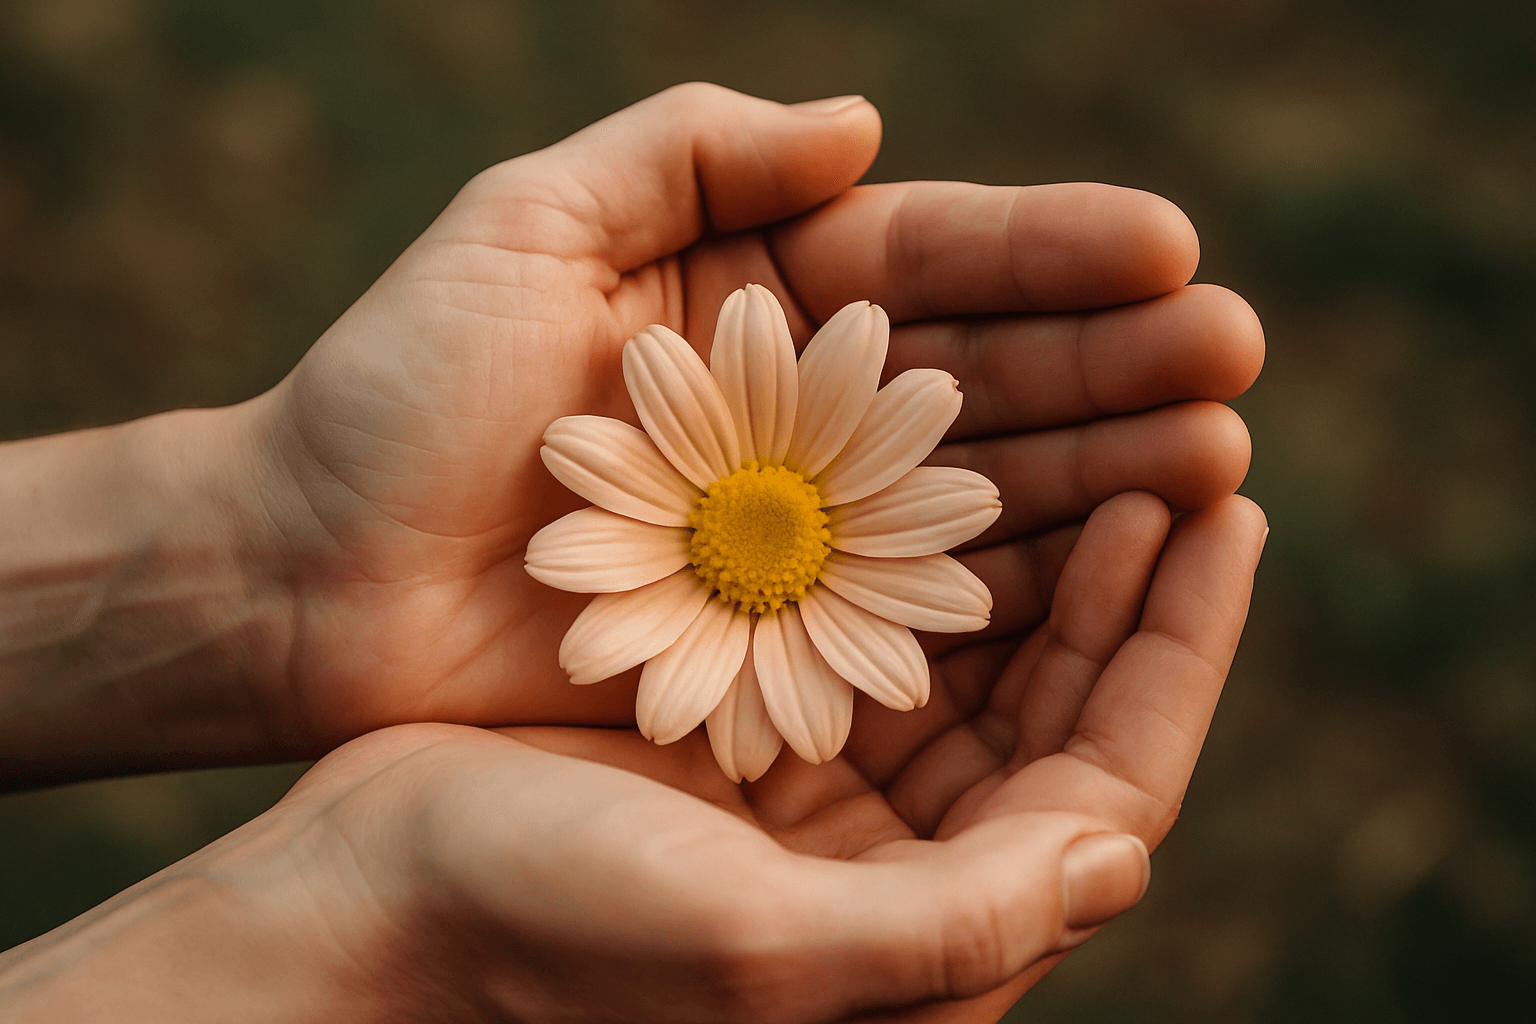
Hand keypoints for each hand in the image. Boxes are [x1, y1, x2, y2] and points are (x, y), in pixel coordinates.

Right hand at [0, 491, 1263, 1021]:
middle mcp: (895, 879)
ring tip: (1086, 453)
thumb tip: (1121, 857)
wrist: (371, 902)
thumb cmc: (547, 931)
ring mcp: (827, 809)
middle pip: (1060, 721)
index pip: (1108, 791)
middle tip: (1174, 455)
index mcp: (923, 943)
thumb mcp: (762, 947)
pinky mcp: (757, 748)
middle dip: (1127, 592)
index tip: (1226, 515)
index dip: (1178, 653)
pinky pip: (882, 640)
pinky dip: (927, 563)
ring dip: (1038, 562)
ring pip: (979, 669)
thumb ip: (953, 923)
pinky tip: (945, 481)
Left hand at [240, 83, 1260, 753]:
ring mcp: (790, 534)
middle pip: (980, 382)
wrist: (307, 575)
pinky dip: (1010, 594)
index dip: (1051, 256)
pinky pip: (908, 611)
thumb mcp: (528, 220)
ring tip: (1213, 463)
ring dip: (1096, 480)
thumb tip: (863, 120)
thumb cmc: (397, 390)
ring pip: (970, 497)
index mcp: (748, 298)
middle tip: (1236, 364)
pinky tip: (1111, 574)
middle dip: (1111, 369)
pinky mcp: (772, 639)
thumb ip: (691, 145)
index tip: (1170, 249)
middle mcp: (790, 414)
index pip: (930, 265)